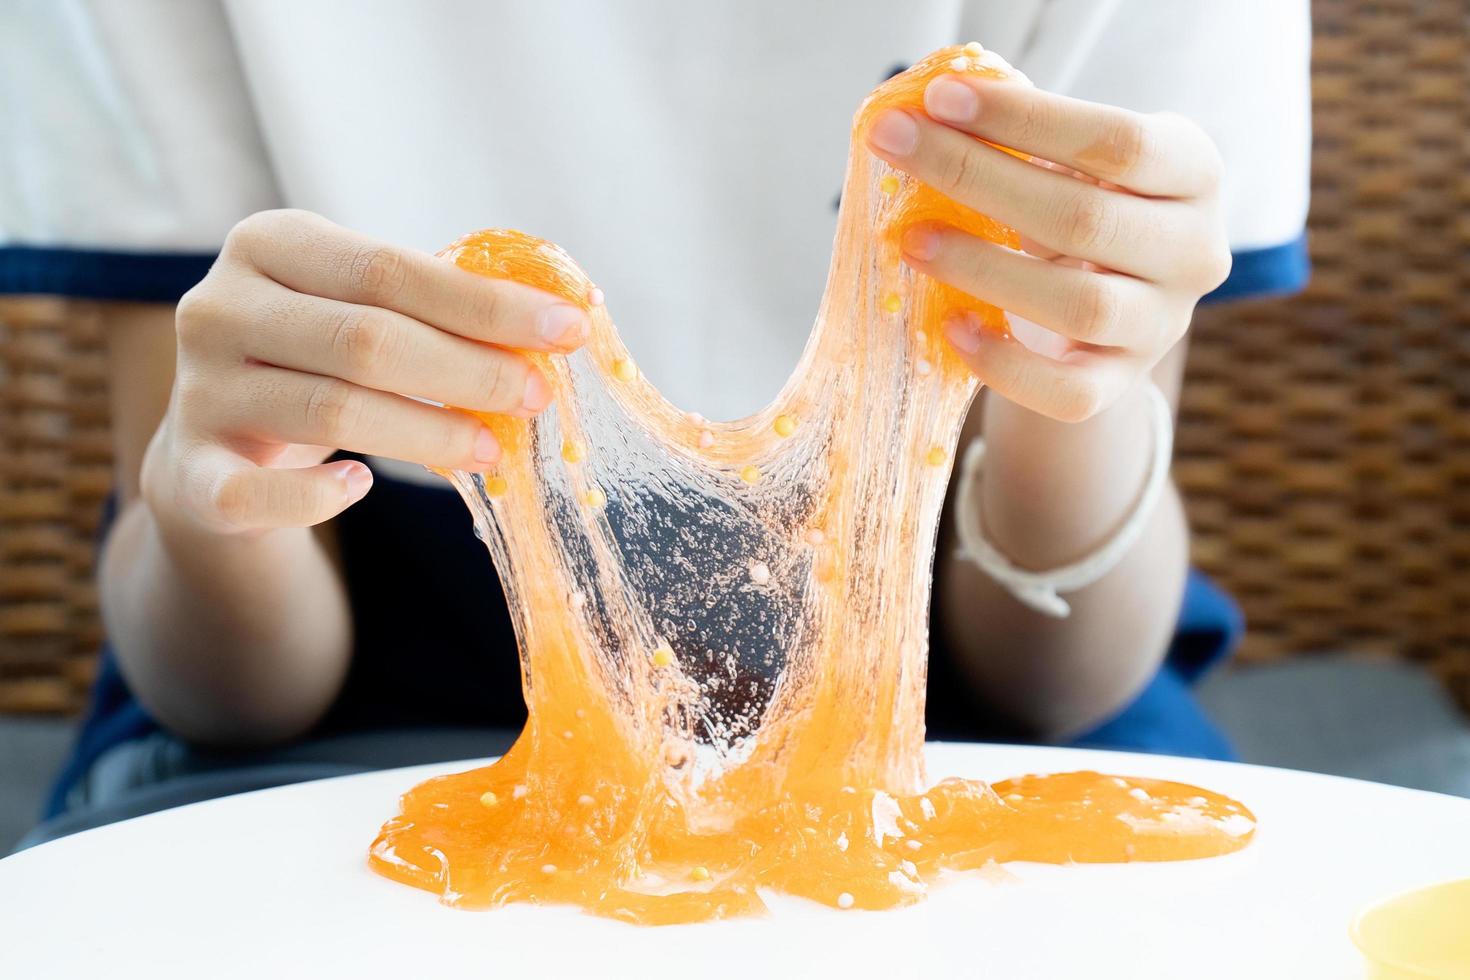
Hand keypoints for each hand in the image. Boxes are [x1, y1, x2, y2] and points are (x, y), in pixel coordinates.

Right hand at [143, 209, 587, 533]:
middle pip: (366, 339)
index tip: (569, 328)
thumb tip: (558, 322)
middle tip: (537, 397)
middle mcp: (219, 307)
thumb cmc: (317, 359)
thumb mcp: (359, 308)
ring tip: (493, 448)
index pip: (391, 269)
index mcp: (269, 243)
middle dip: (470, 370)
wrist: (217, 442)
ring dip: (430, 433)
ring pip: (332, 410)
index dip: (487, 304)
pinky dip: (316, 497)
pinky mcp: (191, 472)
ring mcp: (199, 391)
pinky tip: (363, 487)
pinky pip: (257, 494)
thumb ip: (435, 305)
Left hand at [866, 63, 1230, 421]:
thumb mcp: (1073, 164)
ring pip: (1079, 304)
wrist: (1112, 304)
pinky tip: (951, 326)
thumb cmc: (1081, 208)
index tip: (941, 97)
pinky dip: (1004, 364)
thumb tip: (926, 117)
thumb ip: (1023, 138)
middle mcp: (1194, 251)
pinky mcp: (1122, 384)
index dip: (1024, 118)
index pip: (1115, 141)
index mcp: (1193, 172)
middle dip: (977, 176)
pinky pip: (1068, 391)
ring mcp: (1163, 325)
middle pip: (1084, 217)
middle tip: (898, 147)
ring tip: (912, 239)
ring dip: (983, 268)